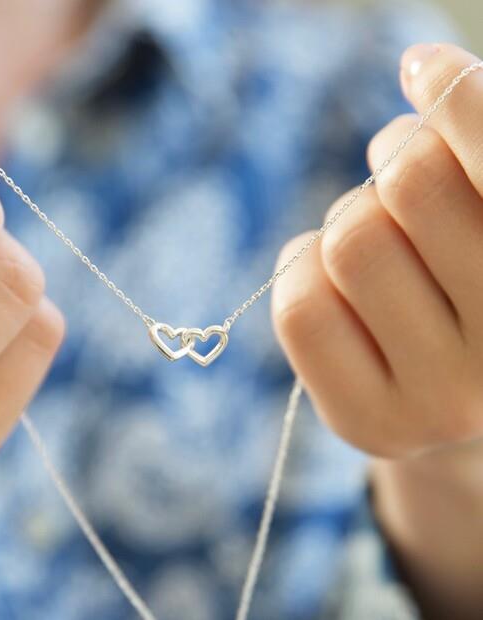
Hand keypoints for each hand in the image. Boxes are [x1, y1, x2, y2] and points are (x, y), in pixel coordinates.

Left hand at [271, 43, 482, 618]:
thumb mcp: (476, 209)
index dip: (459, 101)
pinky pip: (299, 304)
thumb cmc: (465, 279)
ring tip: (372, 243)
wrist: (447, 388)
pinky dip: (300, 268)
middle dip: (393, 163)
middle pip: (412, 184)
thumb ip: (468, 153)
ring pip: (349, 241)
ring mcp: (445, 401)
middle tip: (397, 183)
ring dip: (346, 220)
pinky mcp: (370, 423)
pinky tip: (328, 283)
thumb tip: (426, 74)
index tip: (422, 67)